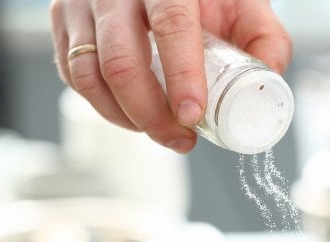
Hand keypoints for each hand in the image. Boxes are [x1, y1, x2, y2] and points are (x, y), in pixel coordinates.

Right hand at [50, 0, 291, 152]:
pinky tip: (132, 113)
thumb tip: (266, 83)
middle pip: (121, 62)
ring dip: (125, 118)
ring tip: (160, 132)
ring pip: (89, 75)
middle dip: (151, 115)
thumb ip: (262, 36)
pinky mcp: (64, 22)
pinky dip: (104, 106)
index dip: (181, 75)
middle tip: (180, 140)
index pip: (170, 24)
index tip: (193, 115)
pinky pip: (74, 76)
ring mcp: (82, 4)